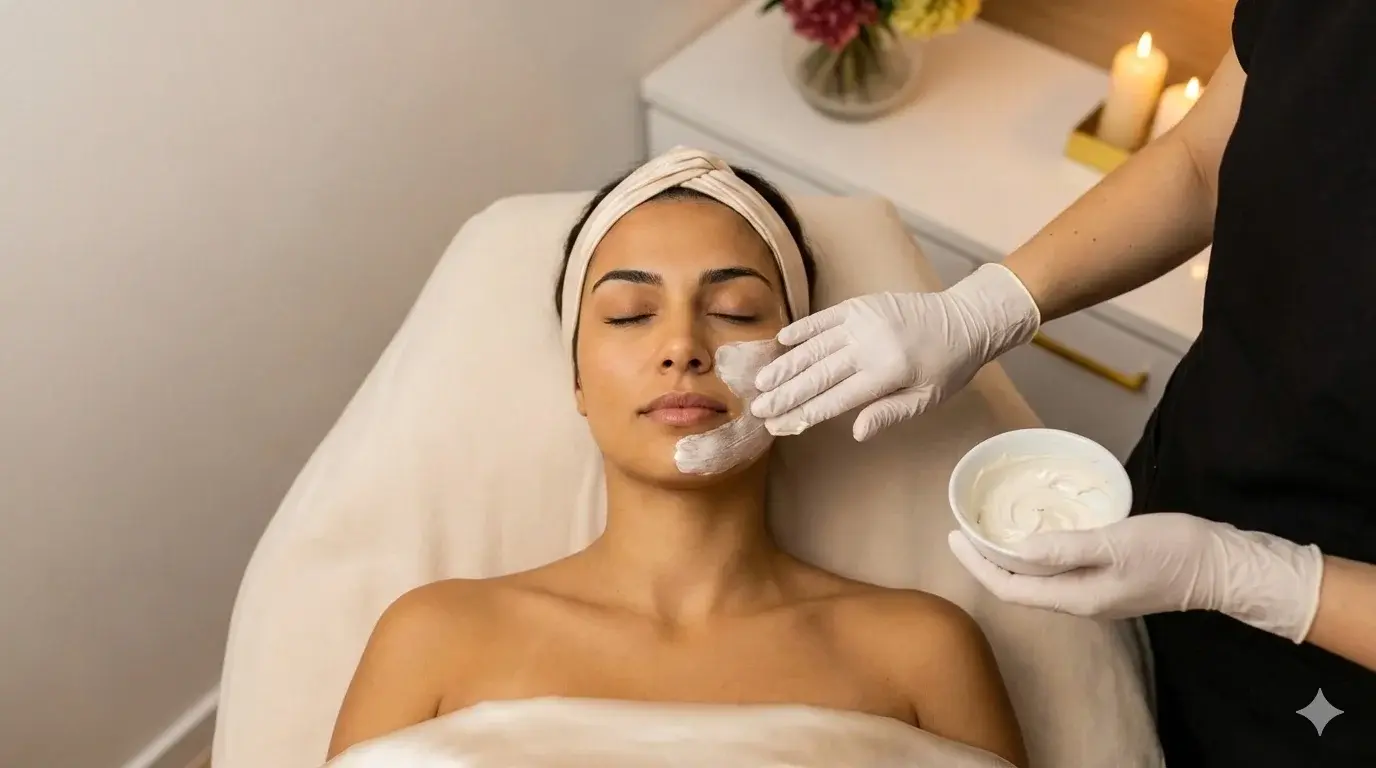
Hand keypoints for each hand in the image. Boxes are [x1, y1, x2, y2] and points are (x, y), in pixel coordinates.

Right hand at [749, 264, 1039, 440]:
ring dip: (786, 365)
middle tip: (759, 408)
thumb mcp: (927, 399)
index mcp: (887, 373)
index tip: (779, 425)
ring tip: (761, 382)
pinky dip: (802, 330)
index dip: (804, 413)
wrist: (965, 319)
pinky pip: (825, 318)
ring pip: (815, 347)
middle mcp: (870, 346)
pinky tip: (781, 342)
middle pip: (818, 375)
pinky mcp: (862, 305)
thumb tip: (855, 432)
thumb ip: (889, 413)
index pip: (835, 399)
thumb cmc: (947, 367)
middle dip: (785, 393)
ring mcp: (863, 321)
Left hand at [947, 512, 1325, 642]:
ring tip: (991, 530)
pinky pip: (1061, 570)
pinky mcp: (1111, 579)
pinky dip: (1039, 553)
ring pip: (1039, 580)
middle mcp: (1081, 602)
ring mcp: (1097, 593)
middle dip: (987, 561)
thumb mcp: (1114, 543)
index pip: (1010, 588)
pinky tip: (1038, 533)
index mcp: (1076, 598)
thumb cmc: (1173, 552)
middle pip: (1020, 587)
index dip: (977, 565)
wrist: (1225, 565)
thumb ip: (1064, 548)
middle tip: (965, 529)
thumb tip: (1016, 548)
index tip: (954, 536)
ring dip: (1011, 558)